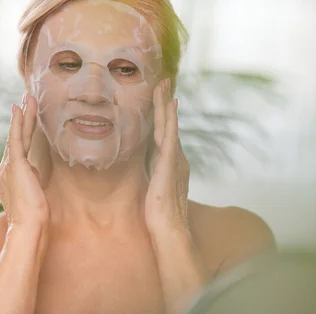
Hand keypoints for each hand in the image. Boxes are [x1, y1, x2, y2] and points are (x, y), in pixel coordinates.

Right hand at [0, 95, 49, 230]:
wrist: (29, 227)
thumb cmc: (34, 219)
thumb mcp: (33, 195)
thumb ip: (32, 181)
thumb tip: (35, 171)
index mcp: (8, 178)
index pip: (17, 152)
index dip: (22, 135)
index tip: (27, 121)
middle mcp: (4, 170)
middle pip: (15, 140)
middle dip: (22, 120)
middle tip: (26, 101)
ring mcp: (8, 167)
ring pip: (17, 136)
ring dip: (24, 115)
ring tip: (28, 97)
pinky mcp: (15, 164)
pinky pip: (16, 138)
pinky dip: (18, 122)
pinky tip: (19, 108)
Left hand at [145, 78, 190, 237]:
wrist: (169, 230)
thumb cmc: (158, 216)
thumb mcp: (151, 189)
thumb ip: (148, 175)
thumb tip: (140, 168)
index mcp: (169, 164)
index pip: (164, 134)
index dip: (162, 116)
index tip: (160, 98)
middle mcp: (175, 159)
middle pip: (169, 125)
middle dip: (166, 102)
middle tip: (164, 80)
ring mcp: (174, 161)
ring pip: (169, 126)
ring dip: (166, 104)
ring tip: (164, 85)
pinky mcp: (170, 165)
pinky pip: (170, 137)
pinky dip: (171, 120)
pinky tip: (170, 106)